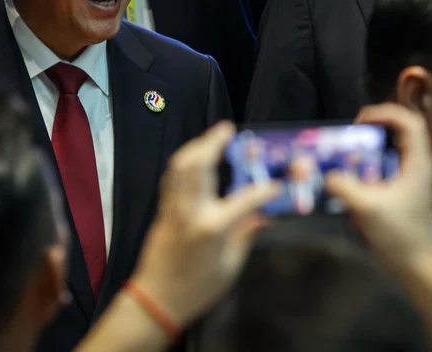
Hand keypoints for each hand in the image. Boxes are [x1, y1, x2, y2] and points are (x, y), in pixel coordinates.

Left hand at [129, 121, 280, 326]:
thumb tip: (263, 216)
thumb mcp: (230, 267)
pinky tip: (194, 160)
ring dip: (196, 147)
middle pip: (199, 165)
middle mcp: (190, 211)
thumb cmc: (197, 290)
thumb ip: (245, 235)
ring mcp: (172, 208)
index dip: (263, 190)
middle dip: (212, 142)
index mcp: (211, 228)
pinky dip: (184, 163)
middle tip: (227, 129)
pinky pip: (172, 178)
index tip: (276, 184)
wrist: (155, 302)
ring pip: (180, 167)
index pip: (244, 199)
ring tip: (212, 138)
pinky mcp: (162, 211)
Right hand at [325, 103, 431, 270]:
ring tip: (351, 149)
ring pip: (397, 144)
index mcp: (418, 162)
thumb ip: (344, 187)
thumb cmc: (398, 234)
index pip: (409, 122)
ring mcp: (414, 176)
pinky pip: (391, 160)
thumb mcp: (367, 208)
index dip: (385, 113)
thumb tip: (326, 174)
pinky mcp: (407, 187)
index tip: (359, 122)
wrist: (415, 263)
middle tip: (353, 132)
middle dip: (377, 125)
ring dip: (374, 142)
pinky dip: (374, 159)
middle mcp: (419, 164)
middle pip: (404, 128)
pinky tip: (357, 171)